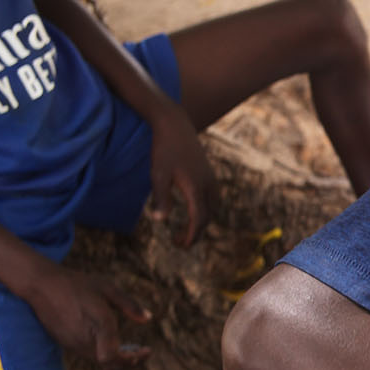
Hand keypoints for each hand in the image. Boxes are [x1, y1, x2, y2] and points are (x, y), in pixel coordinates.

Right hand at [23, 264, 151, 366]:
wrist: (41, 285)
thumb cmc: (77, 284)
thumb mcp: (108, 288)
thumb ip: (129, 305)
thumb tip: (148, 319)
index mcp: (99, 324)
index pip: (114, 357)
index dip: (134, 359)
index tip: (147, 350)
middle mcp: (84, 339)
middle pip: (111, 364)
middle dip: (130, 361)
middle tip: (142, 351)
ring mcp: (73, 343)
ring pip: (100, 362)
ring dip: (118, 359)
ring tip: (131, 347)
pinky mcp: (65, 343)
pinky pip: (89, 355)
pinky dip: (104, 354)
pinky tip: (112, 342)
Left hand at [147, 116, 218, 247]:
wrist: (175, 124)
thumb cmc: (163, 149)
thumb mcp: (157, 174)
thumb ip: (160, 198)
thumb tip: (159, 221)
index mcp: (195, 187)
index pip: (199, 220)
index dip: (192, 236)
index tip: (180, 245)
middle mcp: (207, 185)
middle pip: (207, 218)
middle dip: (195, 233)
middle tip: (178, 242)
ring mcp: (210, 179)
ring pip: (212, 209)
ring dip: (200, 223)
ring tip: (185, 230)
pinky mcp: (209, 174)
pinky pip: (212, 199)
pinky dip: (205, 210)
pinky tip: (193, 210)